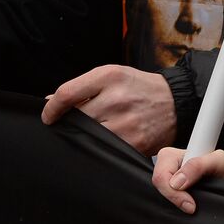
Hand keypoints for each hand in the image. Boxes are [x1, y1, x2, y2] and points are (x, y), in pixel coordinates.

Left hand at [40, 65, 177, 154]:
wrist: (176, 101)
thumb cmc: (139, 87)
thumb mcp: (113, 74)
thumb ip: (83, 86)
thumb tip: (51, 102)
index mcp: (110, 76)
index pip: (67, 93)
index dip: (51, 108)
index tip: (48, 116)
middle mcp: (117, 97)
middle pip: (76, 118)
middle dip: (70, 123)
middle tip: (70, 126)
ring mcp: (126, 122)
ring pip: (88, 135)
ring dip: (83, 136)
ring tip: (90, 133)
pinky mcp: (134, 142)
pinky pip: (106, 149)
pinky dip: (100, 147)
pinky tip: (103, 142)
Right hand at [151, 146, 223, 213]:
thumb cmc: (223, 169)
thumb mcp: (218, 161)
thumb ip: (198, 165)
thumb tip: (176, 182)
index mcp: (171, 155)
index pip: (160, 175)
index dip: (173, 193)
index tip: (190, 204)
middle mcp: (166, 167)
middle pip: (157, 187)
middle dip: (175, 199)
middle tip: (192, 206)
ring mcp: (166, 181)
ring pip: (159, 198)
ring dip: (176, 204)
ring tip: (193, 202)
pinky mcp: (169, 194)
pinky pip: (164, 205)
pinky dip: (176, 208)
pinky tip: (187, 206)